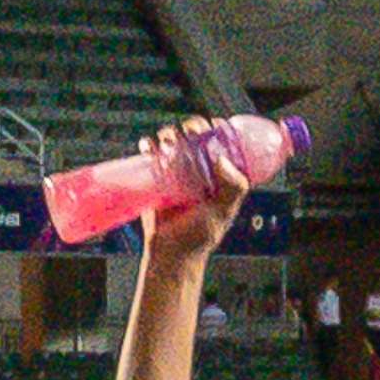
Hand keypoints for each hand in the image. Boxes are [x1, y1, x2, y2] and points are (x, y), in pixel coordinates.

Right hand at [139, 118, 253, 263]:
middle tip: (190, 133)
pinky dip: (148, 145)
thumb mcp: (223, 212)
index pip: (222, 142)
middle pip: (197, 136)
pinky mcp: (155, 177)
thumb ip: (232, 188)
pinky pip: (151, 155)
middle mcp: (199, 168)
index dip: (220, 129)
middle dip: (193, 127)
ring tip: (168, 141)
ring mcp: (177, 171)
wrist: (170, 253)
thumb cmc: (200, 236)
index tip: (216, 126)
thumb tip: (222, 159)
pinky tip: (148, 146)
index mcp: (220, 173)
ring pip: (173, 141)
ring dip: (170, 133)